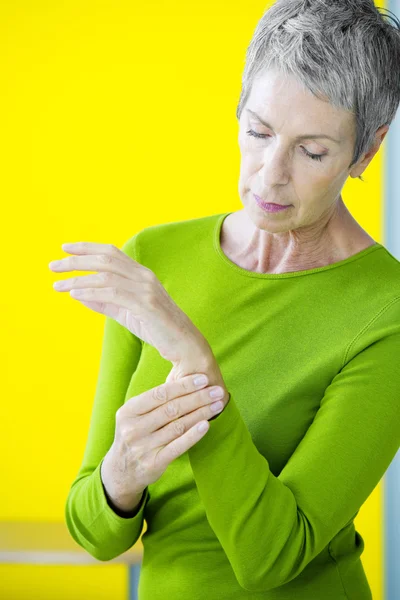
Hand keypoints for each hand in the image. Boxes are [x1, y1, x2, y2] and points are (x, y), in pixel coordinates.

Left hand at [49, 242, 206, 362]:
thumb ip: (104, 302)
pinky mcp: (146, 304)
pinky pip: (113, 293)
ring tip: (58, 285)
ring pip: (106, 275)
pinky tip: (75, 294)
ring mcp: (146, 289)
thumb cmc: (157, 329)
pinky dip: (91, 292)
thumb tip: (77, 293)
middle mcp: (144, 276)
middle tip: (53, 266)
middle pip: (105, 259)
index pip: (111, 252)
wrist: (185, 345)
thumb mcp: (126, 313)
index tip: (65, 248)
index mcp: (141, 274)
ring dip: (78, 278)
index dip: (87, 247)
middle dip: (76, 260)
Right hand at [101, 372, 227, 499]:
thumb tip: (186, 382)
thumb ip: (154, 402)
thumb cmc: (134, 435)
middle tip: (217, 391)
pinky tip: (206, 425)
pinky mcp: (154, 463)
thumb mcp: (134, 416)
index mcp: (128, 411)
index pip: (160, 394)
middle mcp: (134, 428)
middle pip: (172, 408)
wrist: (121, 472)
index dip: (184, 385)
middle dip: (198, 397)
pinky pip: (178, 446)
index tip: (203, 379)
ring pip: (178, 426)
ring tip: (217, 405)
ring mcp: (143, 447)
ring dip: (201, 413)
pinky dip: (193, 435)